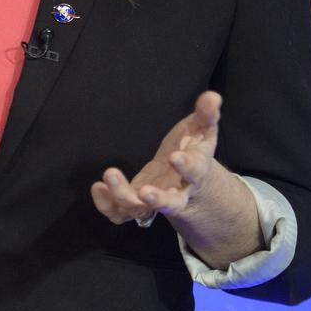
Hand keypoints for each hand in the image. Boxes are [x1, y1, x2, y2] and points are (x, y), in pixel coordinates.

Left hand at [90, 90, 225, 224]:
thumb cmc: (194, 151)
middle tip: (144, 191)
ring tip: (110, 174)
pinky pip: (122, 214)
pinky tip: (98, 187)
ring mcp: (156, 202)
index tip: (176, 156)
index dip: (187, 166)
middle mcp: (179, 193)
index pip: (196, 172)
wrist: (191, 185)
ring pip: (141, 210)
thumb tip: (213, 96)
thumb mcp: (202, 131)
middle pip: (172, 204)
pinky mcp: (138, 206)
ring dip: (124, 195)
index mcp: (197, 173)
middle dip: (159, 199)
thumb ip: (206, 115)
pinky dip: (108, 205)